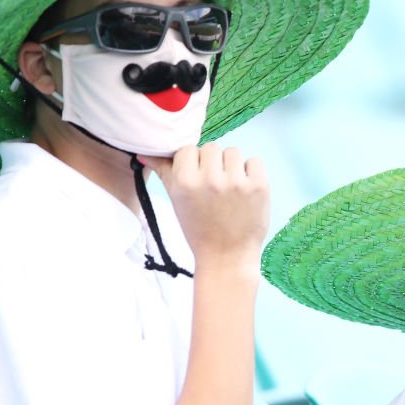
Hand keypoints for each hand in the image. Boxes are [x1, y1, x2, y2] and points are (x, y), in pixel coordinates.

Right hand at [140, 144, 269, 269]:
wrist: (227, 257)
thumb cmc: (199, 230)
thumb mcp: (177, 201)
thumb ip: (163, 173)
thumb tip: (145, 153)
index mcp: (185, 182)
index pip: (187, 149)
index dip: (192, 162)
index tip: (197, 179)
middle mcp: (210, 179)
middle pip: (211, 147)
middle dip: (213, 164)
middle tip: (214, 187)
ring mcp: (236, 182)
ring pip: (233, 152)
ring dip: (232, 166)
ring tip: (230, 189)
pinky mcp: (259, 186)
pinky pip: (255, 161)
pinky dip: (251, 173)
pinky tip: (245, 191)